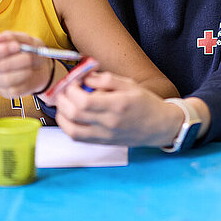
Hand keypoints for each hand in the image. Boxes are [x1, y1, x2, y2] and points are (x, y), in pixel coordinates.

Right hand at [0, 31, 55, 96]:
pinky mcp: (7, 92)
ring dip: (23, 71)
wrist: (42, 67)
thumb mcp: (26, 40)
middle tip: (28, 57)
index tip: (16, 46)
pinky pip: (15, 90)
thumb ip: (12, 37)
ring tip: (30, 66)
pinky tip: (29, 75)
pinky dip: (26, 81)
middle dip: (17, 61)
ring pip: (6, 79)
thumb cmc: (30, 51)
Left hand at [53, 72, 182, 146]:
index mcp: (117, 105)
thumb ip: (106, 79)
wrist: (159, 126)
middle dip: (63, 99)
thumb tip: (86, 77)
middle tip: (64, 90)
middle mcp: (109, 122)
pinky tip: (70, 115)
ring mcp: (105, 135)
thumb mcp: (130, 84)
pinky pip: (78, 137)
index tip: (73, 81)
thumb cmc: (146, 103)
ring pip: (72, 129)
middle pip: (74, 114)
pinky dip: (68, 126)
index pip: (84, 101)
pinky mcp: (102, 142)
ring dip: (61, 114)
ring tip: (64, 102)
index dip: (72, 89)